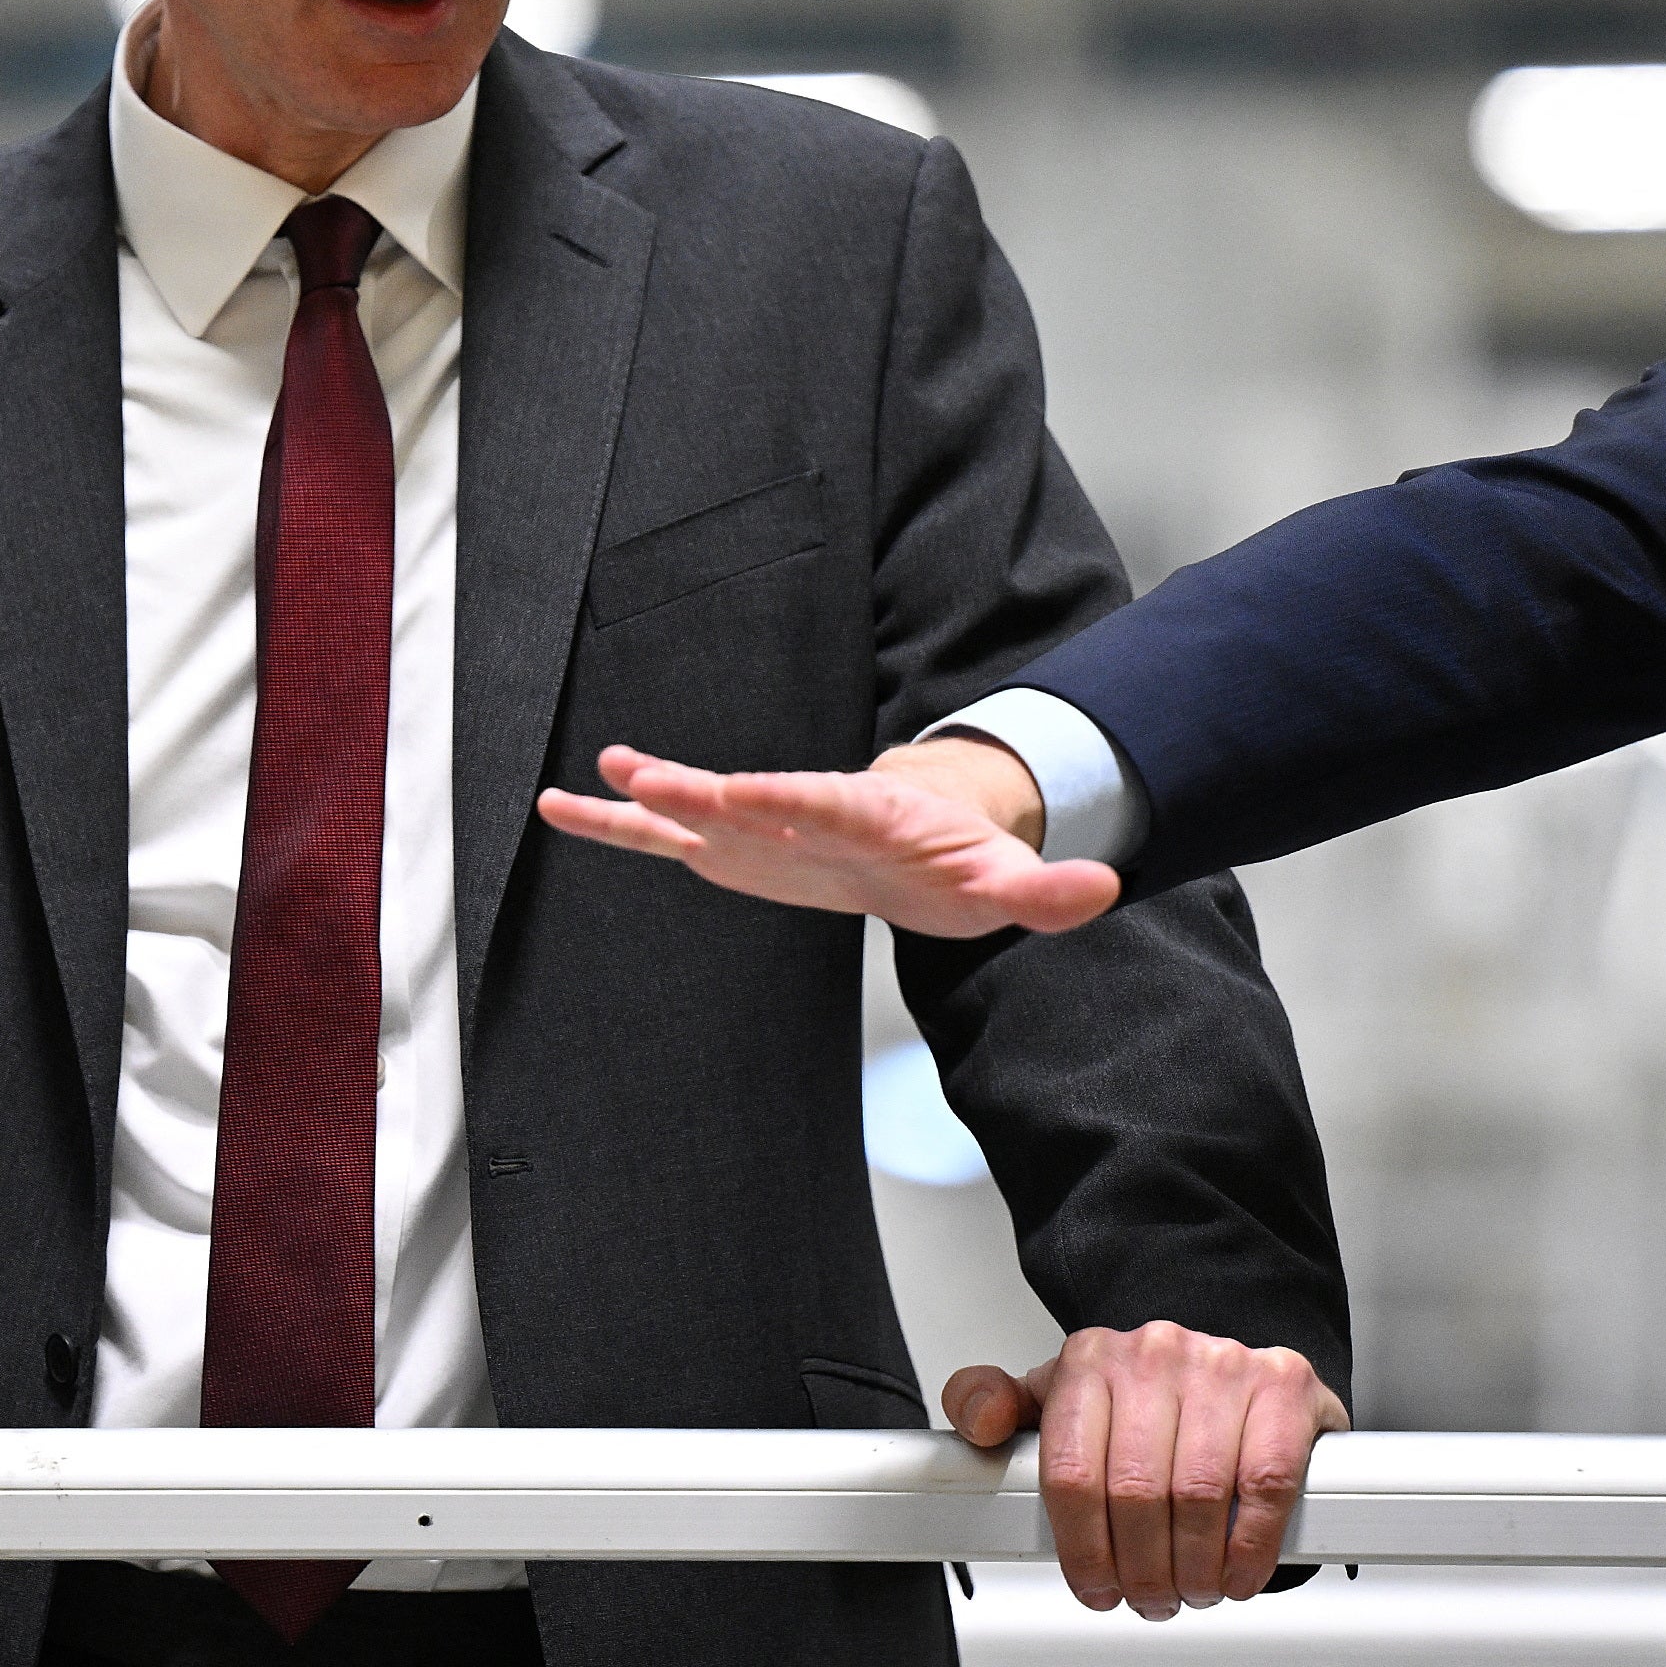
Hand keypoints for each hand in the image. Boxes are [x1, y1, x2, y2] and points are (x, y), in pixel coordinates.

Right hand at [533, 738, 1121, 939]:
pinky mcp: (737, 852)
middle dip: (697, 792)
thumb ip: (1049, 890)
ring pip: (697, 816)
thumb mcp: (1011, 882)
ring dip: (646, 802)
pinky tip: (561, 809)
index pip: (819, 804)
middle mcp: (804, 814)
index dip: (778, 801)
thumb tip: (1104, 886)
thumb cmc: (962, 860)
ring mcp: (764, 832)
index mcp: (866, 815)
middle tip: (642, 776)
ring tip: (587, 784)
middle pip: (747, 801)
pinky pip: (670, 841)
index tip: (731, 793)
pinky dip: (619, 826)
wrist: (928, 841)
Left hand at [945, 1323, 1346, 1618]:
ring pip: (1196, 1495)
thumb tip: (977, 1423)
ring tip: (1190, 1591)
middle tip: (1148, 1599)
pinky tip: (1235, 1574)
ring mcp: (1221, 1364)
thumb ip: (994, 1407)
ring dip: (1193, 1569)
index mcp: (1089, 1359)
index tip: (1095, 1587)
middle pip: (1134, 1493)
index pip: (1071, 1472)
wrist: (1230, 1372)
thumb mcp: (1059, 1401)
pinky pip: (1264, 1482)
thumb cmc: (1143, 1401)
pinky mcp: (1283, 1385)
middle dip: (1140, 1570)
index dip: (1082, 1549)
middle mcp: (1153, 1353)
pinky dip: (1248, 1547)